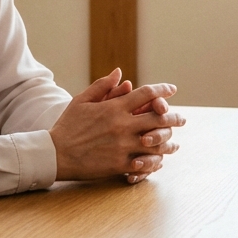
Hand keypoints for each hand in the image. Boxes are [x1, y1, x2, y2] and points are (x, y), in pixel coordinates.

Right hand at [49, 70, 185, 183]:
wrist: (55, 154)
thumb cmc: (68, 126)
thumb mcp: (82, 101)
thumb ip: (103, 86)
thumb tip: (121, 73)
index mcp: (114, 108)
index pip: (146, 94)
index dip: (162, 90)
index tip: (172, 90)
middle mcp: (122, 126)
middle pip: (159, 118)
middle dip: (174, 118)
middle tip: (182, 119)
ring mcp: (123, 146)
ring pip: (156, 143)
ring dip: (169, 143)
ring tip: (174, 144)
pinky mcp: (120, 164)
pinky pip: (145, 163)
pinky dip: (154, 162)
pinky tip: (159, 161)